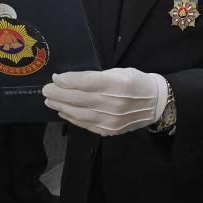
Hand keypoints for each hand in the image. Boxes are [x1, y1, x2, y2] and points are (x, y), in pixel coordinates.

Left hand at [42, 68, 167, 136]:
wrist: (156, 104)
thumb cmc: (137, 83)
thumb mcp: (121, 72)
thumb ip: (98, 76)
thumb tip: (70, 80)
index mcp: (120, 83)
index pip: (88, 82)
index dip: (69, 80)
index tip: (56, 77)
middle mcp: (116, 103)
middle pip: (81, 99)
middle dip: (60, 94)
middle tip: (46, 90)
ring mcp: (112, 120)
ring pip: (80, 113)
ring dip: (62, 107)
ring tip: (50, 101)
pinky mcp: (110, 131)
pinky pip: (86, 124)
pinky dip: (72, 118)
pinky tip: (64, 112)